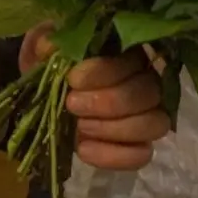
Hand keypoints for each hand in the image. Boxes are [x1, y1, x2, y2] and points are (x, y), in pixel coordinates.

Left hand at [21, 25, 169, 169]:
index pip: (133, 61)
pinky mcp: (139, 145)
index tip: (73, 80)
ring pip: (154, 124)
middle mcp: (146, 83)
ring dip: (113, 128)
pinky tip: (83, 149)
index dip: (104, 72)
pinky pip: (141, 155)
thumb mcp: (44, 51)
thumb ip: (46, 42)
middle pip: (148, 94)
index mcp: (126, 54)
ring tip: (80, 126)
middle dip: (108, 102)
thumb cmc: (53, 67)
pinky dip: (112, 155)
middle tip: (72, 105)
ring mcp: (147, 116)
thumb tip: (49, 47)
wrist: (46, 97)